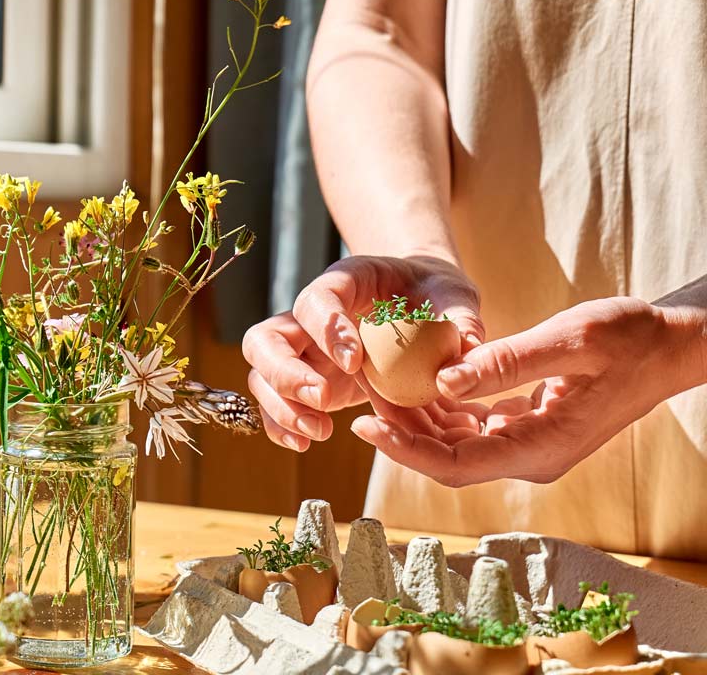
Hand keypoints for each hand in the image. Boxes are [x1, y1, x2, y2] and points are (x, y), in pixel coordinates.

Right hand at [243, 254, 481, 451]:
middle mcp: (308, 317)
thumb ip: (460, 318)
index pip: (315, 300)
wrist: (420, 303)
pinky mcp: (304, 381)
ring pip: (260, 374)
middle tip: (322, 400)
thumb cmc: (433, 294)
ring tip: (319, 431)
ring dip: (281, 406)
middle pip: (266, 338)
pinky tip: (304, 442)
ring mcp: (301, 351)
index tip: (355, 361)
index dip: (326, 328)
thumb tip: (464, 355)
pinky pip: (273, 404)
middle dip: (286, 373)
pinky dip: (281, 425)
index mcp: (343, 283)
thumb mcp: (453, 296)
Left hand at [351, 296, 706, 485]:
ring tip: (382, 382)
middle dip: (402, 430)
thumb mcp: (571, 339)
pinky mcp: (526, 427)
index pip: (457, 466)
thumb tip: (443, 381)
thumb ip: (507, 362)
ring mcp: (528, 445)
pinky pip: (472, 426)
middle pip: (448, 458)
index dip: (407, 451)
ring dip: (418, 418)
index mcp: (541, 448)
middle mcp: (530, 457)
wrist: (668, 345)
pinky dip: (442, 406)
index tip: (367, 427)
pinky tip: (418, 379)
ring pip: (456, 442)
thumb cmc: (629, 339)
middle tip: (364, 392)